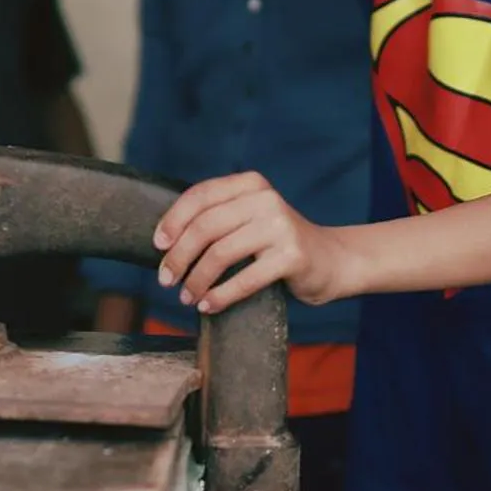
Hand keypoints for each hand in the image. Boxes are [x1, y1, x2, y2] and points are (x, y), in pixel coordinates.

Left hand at [153, 172, 352, 314]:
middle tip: (165, 280)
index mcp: (250, 184)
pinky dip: (220, 296)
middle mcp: (266, 199)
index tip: (158, 245)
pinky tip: (207, 306)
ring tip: (186, 297)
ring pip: (221, 254)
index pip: (200, 195)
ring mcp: (281, 226)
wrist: (332, 261)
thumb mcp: (249, 219)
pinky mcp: (292, 256)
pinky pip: (244, 279)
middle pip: (205, 226)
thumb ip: (218, 218)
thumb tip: (165, 242)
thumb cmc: (278, 244)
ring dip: (197, 280)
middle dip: (179, 256)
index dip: (173, 220)